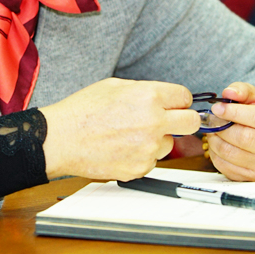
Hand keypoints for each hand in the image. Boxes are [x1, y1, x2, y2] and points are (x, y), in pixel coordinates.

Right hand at [40, 78, 201, 180]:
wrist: (62, 139)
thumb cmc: (83, 111)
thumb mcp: (115, 86)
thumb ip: (145, 91)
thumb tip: (164, 98)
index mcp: (149, 96)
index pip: (185, 97)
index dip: (178, 100)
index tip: (173, 105)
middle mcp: (154, 122)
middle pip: (192, 123)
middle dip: (183, 120)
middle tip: (170, 121)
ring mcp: (148, 147)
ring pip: (170, 144)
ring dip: (157, 140)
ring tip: (130, 135)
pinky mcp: (141, 167)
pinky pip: (152, 160)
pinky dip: (142, 155)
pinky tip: (122, 147)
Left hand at [206, 82, 254, 180]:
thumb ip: (242, 90)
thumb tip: (229, 93)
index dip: (232, 113)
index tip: (217, 108)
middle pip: (241, 137)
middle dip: (221, 127)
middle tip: (213, 120)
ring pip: (230, 153)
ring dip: (215, 140)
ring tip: (214, 131)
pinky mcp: (250, 176)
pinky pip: (225, 166)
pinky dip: (215, 154)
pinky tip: (218, 144)